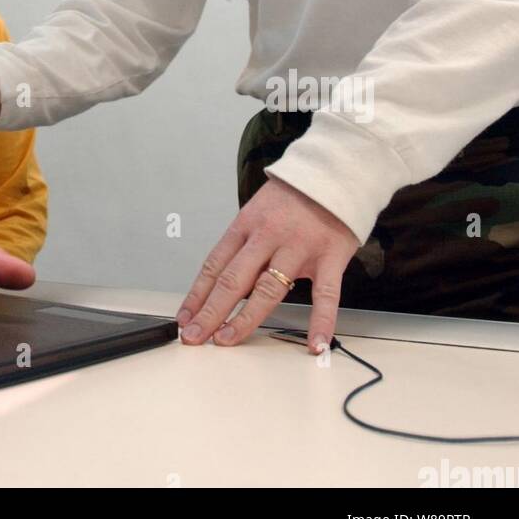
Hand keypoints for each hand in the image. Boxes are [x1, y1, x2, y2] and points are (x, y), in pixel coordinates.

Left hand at [176, 176, 359, 353]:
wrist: (334, 173)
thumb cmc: (292, 197)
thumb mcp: (258, 211)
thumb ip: (244, 245)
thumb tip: (221, 282)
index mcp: (246, 225)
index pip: (214, 265)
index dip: (196, 294)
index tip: (184, 318)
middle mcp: (267, 237)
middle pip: (233, 280)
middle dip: (210, 311)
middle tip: (193, 336)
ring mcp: (298, 248)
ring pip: (268, 289)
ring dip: (245, 319)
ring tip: (227, 340)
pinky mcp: (330, 257)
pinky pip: (326, 295)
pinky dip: (321, 321)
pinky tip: (314, 345)